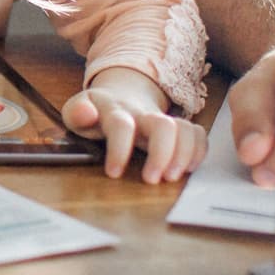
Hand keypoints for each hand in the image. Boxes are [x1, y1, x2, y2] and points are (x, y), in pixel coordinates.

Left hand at [62, 68, 207, 183]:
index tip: (114, 173)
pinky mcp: (178, 127)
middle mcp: (143, 114)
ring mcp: (163, 119)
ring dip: (183, 155)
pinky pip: (197, 134)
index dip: (119, 149)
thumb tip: (85, 113)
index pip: (122, 125)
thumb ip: (77, 113)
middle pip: (163, 126)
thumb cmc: (97, 111)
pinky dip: (198, 152)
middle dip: (161, 154)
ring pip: (184, 129)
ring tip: (171, 177)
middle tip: (152, 180)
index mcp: (115, 111)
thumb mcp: (77, 111)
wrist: (122, 95)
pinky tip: (187, 169)